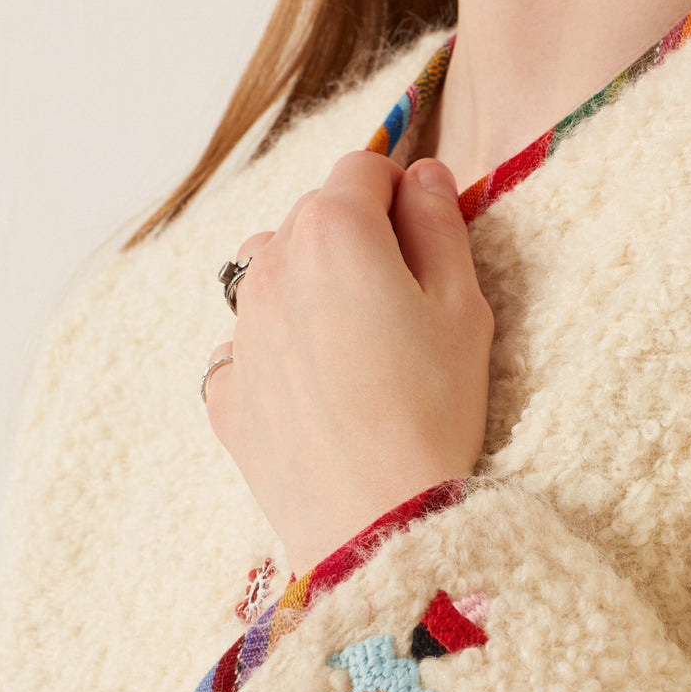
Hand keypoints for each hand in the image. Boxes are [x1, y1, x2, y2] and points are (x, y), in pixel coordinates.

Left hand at [205, 151, 493, 575]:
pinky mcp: (227, 391)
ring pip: (272, 276)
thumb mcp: (463, 308)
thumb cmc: (435, 411)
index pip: (364, 168)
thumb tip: (423, 175)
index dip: (401, 193)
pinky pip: (250, 347)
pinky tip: (322, 397)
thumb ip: (440, 225)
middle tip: (402, 306)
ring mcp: (240, 332)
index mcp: (336, 232)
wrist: (380, 523)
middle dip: (355, 240)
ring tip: (356, 350)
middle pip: (313, 218)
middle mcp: (271, 268)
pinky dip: (281, 354)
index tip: (423, 235)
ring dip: (310, 288)